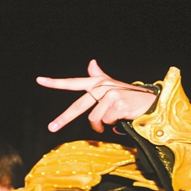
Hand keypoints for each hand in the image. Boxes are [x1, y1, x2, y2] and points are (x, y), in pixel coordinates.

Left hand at [37, 60, 158, 132]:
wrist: (151, 102)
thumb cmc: (129, 96)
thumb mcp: (112, 85)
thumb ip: (99, 76)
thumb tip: (91, 62)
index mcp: (98, 83)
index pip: (74, 82)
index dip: (56, 82)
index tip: (39, 80)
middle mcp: (102, 86)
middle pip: (78, 106)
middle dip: (63, 118)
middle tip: (51, 128)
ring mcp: (110, 94)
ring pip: (94, 119)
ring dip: (100, 126)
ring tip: (109, 123)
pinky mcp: (117, 103)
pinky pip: (106, 122)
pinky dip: (112, 125)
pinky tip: (121, 119)